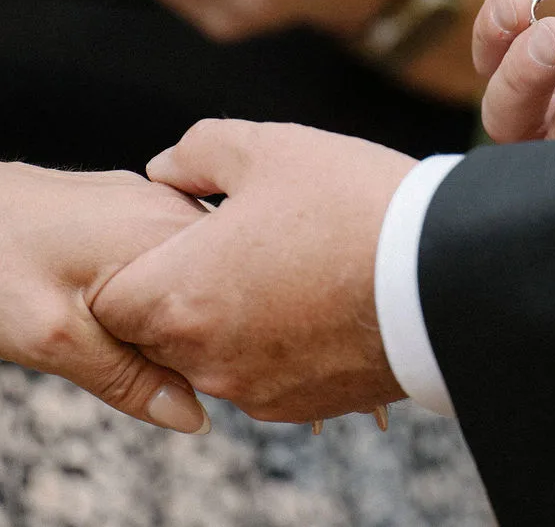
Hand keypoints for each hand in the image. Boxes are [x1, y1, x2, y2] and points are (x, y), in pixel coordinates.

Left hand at [0, 137, 212, 433]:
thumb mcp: (52, 339)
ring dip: (156, 315)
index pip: (231, 306)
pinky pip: (152, 258)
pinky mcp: (115, 205)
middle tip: (108, 355)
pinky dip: (136, 291)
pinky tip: (91, 307)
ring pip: (179, 277)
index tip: (152, 379)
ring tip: (94, 333)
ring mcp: (140, 199)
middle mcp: (165, 204)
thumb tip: (192, 416)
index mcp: (166, 229)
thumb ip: (128, 379)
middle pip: (210, 290)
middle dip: (182, 335)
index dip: (205, 356)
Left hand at [90, 119, 413, 422]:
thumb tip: (166, 169)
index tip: (179, 235)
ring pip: (210, 354)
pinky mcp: (297, 404)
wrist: (444, 273)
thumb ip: (197, 153)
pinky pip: (259, 374)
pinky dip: (273, 342)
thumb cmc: (350, 203)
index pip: (110, 299)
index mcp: (178, 295)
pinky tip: (316, 298)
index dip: (137, 262)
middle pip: (157, 332)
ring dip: (229, 317)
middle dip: (183, 290)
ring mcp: (252, 389)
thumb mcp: (269, 148)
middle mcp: (204, 358)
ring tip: (286, 266)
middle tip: (237, 245)